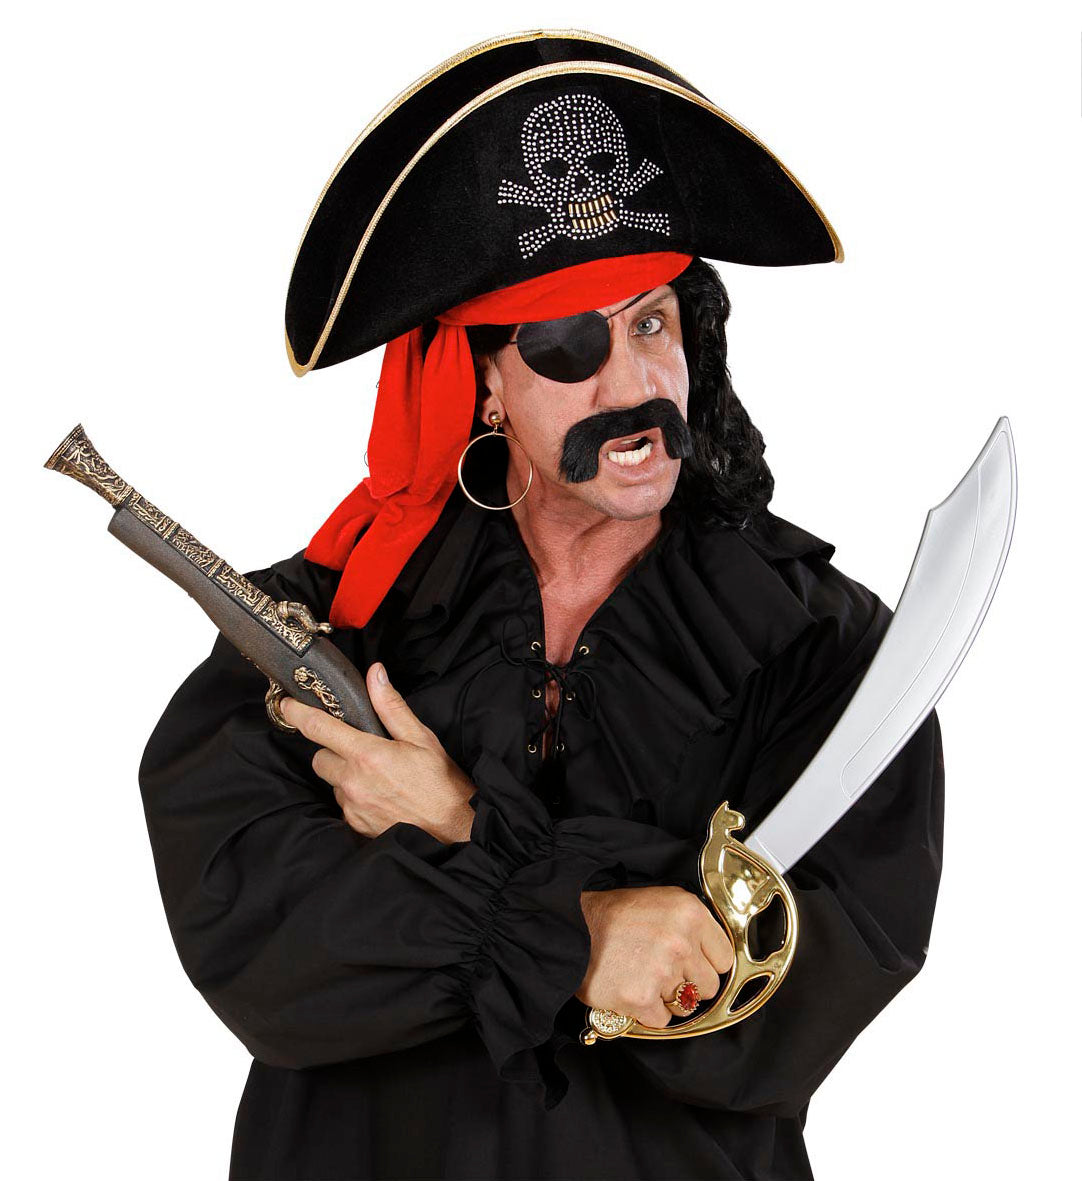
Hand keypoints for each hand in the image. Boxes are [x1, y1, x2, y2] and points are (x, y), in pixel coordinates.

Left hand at [278, 661, 476, 844]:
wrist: (452, 831)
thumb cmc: (440, 784)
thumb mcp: (421, 738)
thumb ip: (391, 706)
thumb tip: (375, 675)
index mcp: (367, 755)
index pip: (319, 728)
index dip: (297, 713)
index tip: (287, 704)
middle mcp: (353, 782)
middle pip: (319, 757)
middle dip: (332, 749)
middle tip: (361, 749)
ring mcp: (352, 806)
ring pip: (332, 782)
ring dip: (345, 775)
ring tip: (377, 776)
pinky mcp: (355, 824)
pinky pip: (343, 804)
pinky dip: (354, 796)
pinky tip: (380, 796)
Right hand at [575, 885, 734, 1028]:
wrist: (572, 929)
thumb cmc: (615, 916)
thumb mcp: (661, 901)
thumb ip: (691, 925)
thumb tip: (714, 956)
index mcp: (690, 912)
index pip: (725, 957)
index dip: (708, 963)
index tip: (694, 963)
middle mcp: (680, 941)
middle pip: (709, 986)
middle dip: (689, 983)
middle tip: (663, 970)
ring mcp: (662, 972)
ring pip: (686, 1006)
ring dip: (667, 998)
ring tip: (644, 977)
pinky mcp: (641, 998)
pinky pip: (661, 1020)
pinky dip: (647, 1011)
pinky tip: (632, 988)